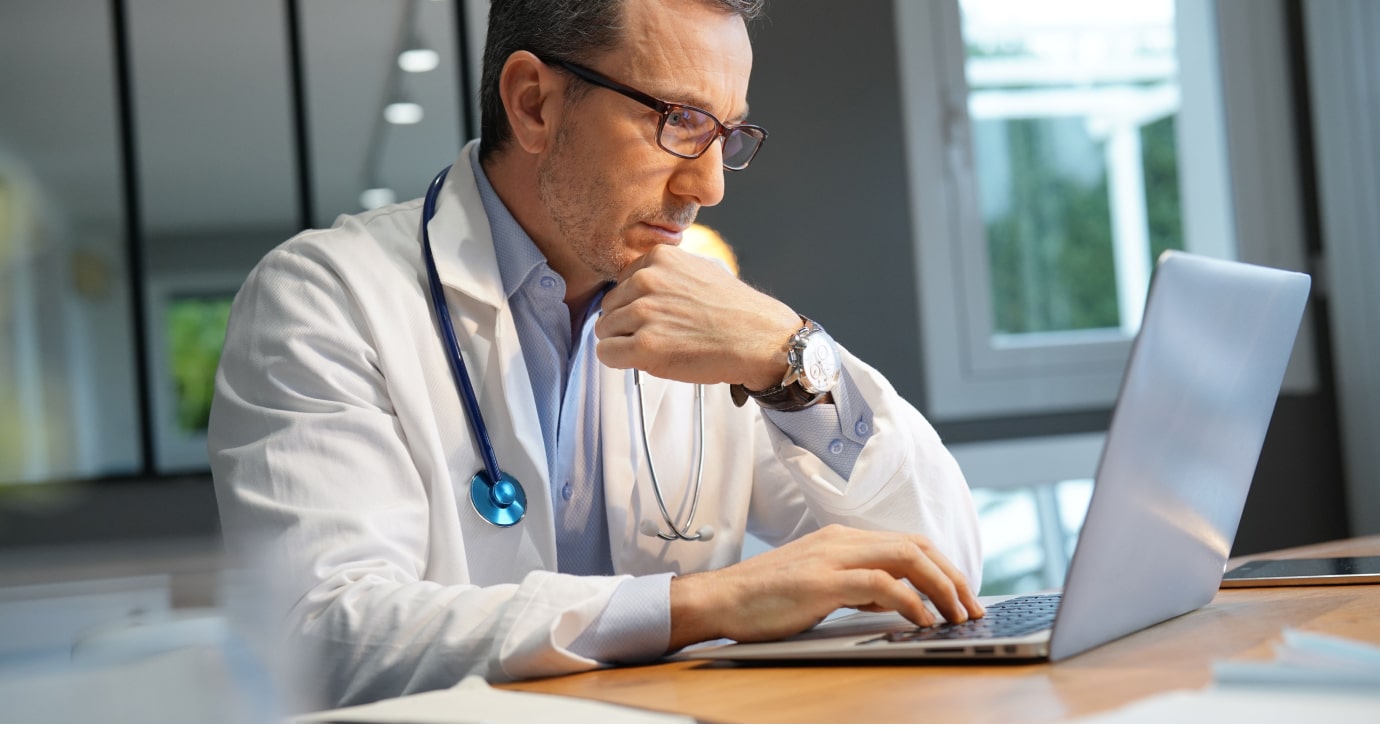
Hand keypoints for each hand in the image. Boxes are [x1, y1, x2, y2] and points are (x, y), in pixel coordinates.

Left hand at [595, 244, 801, 389]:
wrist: (761, 339)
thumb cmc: (736, 311)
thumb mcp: (700, 268)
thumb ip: (666, 271)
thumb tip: (638, 281)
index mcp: (659, 258)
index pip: (621, 283)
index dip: (636, 304)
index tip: (657, 316)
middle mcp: (647, 280)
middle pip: (609, 307)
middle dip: (627, 324)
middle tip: (659, 335)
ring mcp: (644, 312)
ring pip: (605, 331)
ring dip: (625, 343)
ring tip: (660, 347)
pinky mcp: (645, 345)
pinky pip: (606, 354)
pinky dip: (620, 361)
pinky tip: (646, 360)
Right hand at [667, 524, 985, 649]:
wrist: (717, 600)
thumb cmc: (762, 600)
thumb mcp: (816, 586)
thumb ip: (853, 586)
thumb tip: (891, 601)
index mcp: (840, 539)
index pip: (907, 543)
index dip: (941, 566)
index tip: (960, 593)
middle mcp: (841, 541)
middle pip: (916, 546)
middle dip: (952, 576)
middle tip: (972, 606)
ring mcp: (832, 558)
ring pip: (907, 558)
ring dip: (942, 587)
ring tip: (958, 615)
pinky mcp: (823, 582)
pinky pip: (883, 585)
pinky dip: (911, 601)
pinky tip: (924, 620)